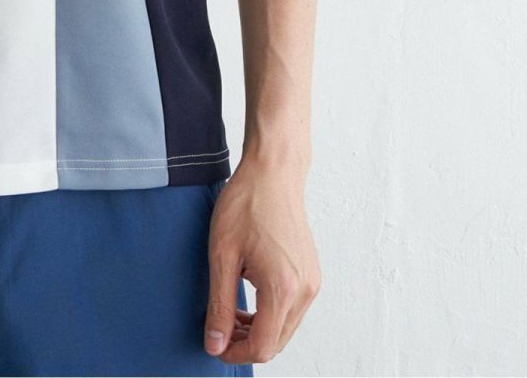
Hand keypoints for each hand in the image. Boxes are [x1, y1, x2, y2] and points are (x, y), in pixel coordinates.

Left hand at [203, 157, 320, 366]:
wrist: (273, 172)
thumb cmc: (246, 205)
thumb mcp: (222, 255)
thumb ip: (219, 304)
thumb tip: (215, 344)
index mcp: (283, 288)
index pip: (263, 347)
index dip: (236, 354)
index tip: (215, 344)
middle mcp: (304, 290)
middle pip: (277, 342)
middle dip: (246, 343)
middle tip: (218, 328)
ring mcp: (311, 282)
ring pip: (286, 328)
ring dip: (259, 329)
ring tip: (231, 311)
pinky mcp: (311, 273)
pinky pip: (293, 309)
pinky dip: (272, 313)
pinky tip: (249, 294)